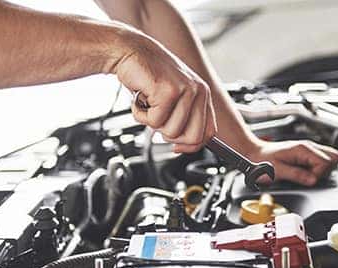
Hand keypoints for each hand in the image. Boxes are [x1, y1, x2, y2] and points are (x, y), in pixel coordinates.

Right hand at [114, 31, 216, 152]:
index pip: (208, 133)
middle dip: (170, 135)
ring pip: (171, 132)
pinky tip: (140, 97)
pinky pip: (155, 121)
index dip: (190, 145)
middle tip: (158, 118)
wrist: (129, 51)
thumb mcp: (173, 98)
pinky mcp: (168, 91)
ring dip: (152, 122)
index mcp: (203, 93)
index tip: (176, 146)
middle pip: (193, 138)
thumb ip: (183, 119)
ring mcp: (185, 90)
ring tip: (148, 102)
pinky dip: (140, 114)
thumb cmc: (148, 75)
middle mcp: (198, 91)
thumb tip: (184, 147)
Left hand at [247, 140, 337, 185]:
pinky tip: (306, 172)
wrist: (252, 154)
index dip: (319, 175)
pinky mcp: (305, 154)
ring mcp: (307, 149)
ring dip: (321, 170)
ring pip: (329, 158)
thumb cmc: (261, 161)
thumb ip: (297, 175)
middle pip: (332, 159)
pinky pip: (320, 160)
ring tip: (305, 174)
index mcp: (302, 149)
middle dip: (323, 172)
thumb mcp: (278, 171)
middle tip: (307, 177)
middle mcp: (307, 147)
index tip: (308, 180)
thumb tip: (313, 181)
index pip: (326, 162)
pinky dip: (317, 168)